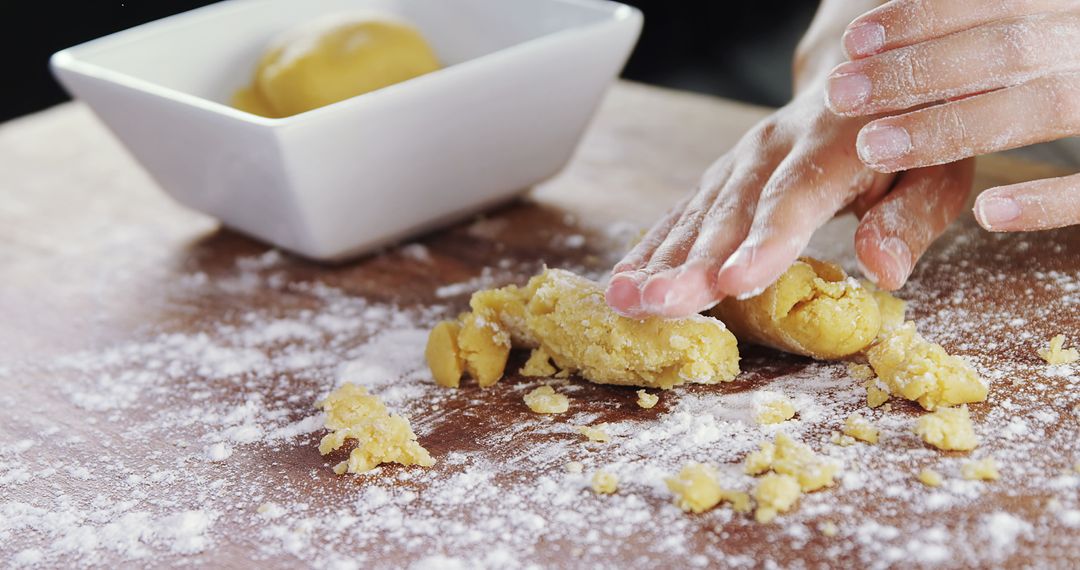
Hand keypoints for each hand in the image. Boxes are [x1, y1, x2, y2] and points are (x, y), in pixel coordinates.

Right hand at [604, 82, 975, 317]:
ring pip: (694, 213)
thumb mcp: (937, 170)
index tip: (734, 284)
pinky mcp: (720, 176)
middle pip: (729, 210)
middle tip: (659, 303)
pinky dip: (649, 248)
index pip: (795, 196)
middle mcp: (775, 147)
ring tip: (624, 300)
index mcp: (836, 143)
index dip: (764, 242)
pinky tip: (622, 281)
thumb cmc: (909, 137)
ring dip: (657, 259)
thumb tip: (885, 270)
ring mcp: (740, 160)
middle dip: (690, 262)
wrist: (867, 76)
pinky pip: (680, 213)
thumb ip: (911, 217)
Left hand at [828, 0, 1079, 231]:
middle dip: (917, 72)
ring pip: (1043, 105)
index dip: (923, 15)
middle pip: (1008, 49)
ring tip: (876, 146)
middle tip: (843, 94)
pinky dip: (1048, 198)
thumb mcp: (1051, 29)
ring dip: (953, 127)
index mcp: (1079, 4)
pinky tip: (986, 212)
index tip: (855, 42)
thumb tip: (904, 16)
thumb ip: (1002, 24)